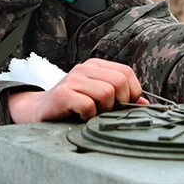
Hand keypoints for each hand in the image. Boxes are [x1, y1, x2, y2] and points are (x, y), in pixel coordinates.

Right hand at [8, 58, 148, 123]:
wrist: (39, 111)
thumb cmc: (72, 106)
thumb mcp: (98, 98)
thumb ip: (120, 98)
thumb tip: (144, 103)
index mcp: (96, 66)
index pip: (126, 73)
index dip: (132, 92)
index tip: (122, 106)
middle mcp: (85, 68)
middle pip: (119, 82)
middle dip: (119, 102)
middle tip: (107, 112)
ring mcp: (73, 79)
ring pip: (106, 93)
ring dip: (103, 110)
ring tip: (92, 114)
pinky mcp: (62, 94)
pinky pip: (88, 105)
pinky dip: (89, 116)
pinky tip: (80, 117)